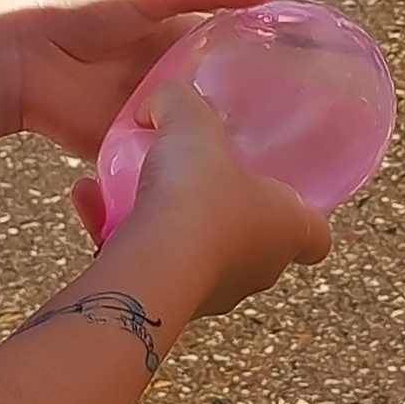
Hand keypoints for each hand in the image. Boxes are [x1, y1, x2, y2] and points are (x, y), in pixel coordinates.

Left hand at [0, 0, 282, 155]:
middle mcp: (171, 81)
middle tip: (302, 132)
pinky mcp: (132, 149)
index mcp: (178, 39)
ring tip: (276, 165)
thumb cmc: (79, 10)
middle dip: (254, 115)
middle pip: (223, 100)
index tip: (310, 80)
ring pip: (200, 137)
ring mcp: (153, 118)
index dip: (265, 64)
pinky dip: (188, 171)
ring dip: (225, 148)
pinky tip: (226, 184)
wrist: (22, 58)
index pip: (233, 53)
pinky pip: (167, 164)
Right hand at [79, 81, 331, 319]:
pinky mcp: (165, 306)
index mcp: (288, 230)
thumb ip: (181, 102)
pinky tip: (87, 198)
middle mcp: (257, 269)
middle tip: (199, 179)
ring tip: (129, 186)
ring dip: (164, 221)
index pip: (317, 236)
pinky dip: (117, 234)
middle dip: (225, 211)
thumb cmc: (197, 196)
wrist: (153, 264)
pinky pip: (145, 261)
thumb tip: (164, 97)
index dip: (305, 215)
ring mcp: (213, 293)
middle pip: (252, 242)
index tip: (285, 193)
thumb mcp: (193, 126)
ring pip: (192, 253)